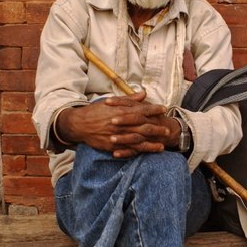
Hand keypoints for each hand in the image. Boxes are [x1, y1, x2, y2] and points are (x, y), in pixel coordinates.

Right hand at [56, 91, 180, 157]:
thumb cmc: (96, 111)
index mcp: (121, 111)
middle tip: (167, 130)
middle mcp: (121, 123)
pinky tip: (147, 153)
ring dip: (151, 143)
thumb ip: (129, 99)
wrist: (79, 124)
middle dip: (156, 128)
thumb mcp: (112, 102)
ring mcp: (117, 135)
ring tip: (162, 146)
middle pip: (143, 126)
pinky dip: (138, 152)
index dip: (154, 109)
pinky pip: (128, 149)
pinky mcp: (113, 145)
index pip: (141, 109)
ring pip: (138, 140)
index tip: (164, 109)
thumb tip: (143, 93)